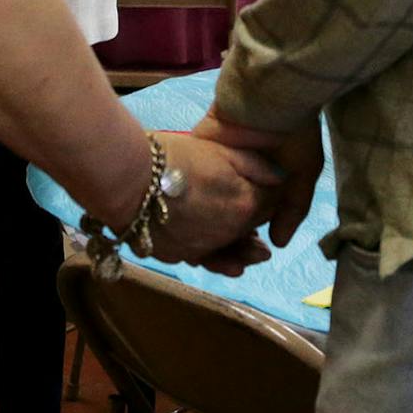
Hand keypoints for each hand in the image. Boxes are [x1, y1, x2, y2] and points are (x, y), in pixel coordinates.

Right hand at [148, 132, 279, 273]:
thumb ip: (257, 165)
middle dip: (258, 223)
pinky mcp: (181, 255)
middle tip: (260, 215)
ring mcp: (205, 247)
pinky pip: (206, 257)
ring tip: (254, 253)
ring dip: (243, 248)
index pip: (271, 204)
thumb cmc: (176, 157)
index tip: (268, 190)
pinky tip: (225, 263)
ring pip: (231, 248)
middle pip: (252, 229)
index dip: (271, 196)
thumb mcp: (221, 150)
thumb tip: (282, 178)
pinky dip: (217, 258)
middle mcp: (231, 231)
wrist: (130, 179)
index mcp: (246, 204)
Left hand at [193, 109, 323, 247]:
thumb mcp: (305, 172)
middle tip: (235, 260)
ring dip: (209, 230)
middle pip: (225, 220)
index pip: (251, 222)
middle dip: (229, 243)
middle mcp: (237, 180)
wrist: (272, 97)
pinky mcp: (196, 155)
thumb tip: (278, 243)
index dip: (250, 242)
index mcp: (263, 186)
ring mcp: (215, 169)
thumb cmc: (295, 133)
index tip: (253, 257)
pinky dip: (193, 207)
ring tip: (216, 251)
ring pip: (205, 208)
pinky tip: (197, 228)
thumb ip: (293, 208)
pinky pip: (192, 187)